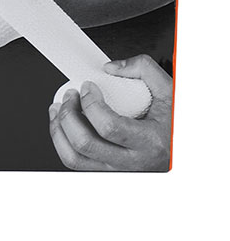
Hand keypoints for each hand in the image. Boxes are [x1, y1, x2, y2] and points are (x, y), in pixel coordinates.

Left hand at [49, 54, 172, 170]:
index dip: (91, 103)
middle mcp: (132, 162)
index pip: (109, 126)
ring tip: (59, 109)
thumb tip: (111, 68)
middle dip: (69, 114)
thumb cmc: (177, 125)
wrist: (182, 150)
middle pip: (85, 143)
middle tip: (70, 95)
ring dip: (58, 130)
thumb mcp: (171, 92)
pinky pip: (76, 163)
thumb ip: (144, 70)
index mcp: (150, 142)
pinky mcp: (107, 172)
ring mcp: (117, 171)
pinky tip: (62, 125)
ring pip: (74, 159)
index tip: (87, 87)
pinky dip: (62, 143)